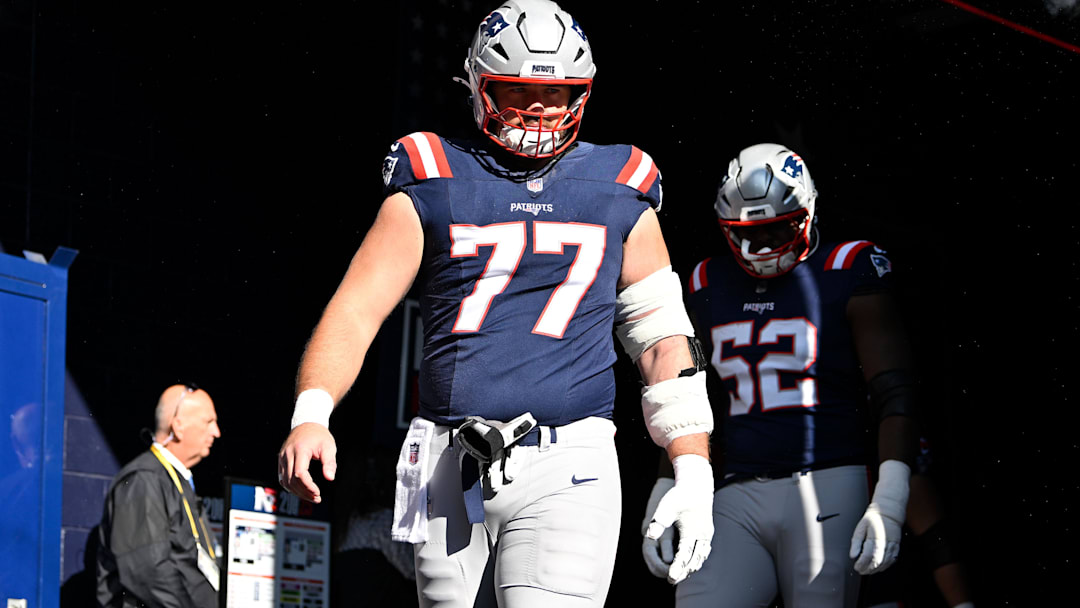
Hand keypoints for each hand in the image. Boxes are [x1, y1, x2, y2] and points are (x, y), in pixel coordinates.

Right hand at [277, 423, 336, 502]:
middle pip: (292, 480)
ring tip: (312, 496)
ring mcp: (282, 457)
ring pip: (285, 481)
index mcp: (300, 449)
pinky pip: (283, 478)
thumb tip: (330, 478)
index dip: (308, 486)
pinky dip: (291, 487)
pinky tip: (302, 491)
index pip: (300, 473)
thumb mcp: (329, 446)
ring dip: (297, 492)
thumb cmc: (320, 436)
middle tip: (317, 498)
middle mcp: (288, 453)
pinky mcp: (281, 460)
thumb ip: (330, 462)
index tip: (318, 493)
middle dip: (304, 492)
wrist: (306, 423)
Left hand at [645, 454, 713, 584]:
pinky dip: (697, 559)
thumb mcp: (667, 507)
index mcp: (692, 530)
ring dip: (692, 567)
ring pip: (701, 557)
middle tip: (672, 581)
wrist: (696, 484)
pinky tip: (690, 563)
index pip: (685, 554)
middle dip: (684, 572)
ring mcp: (707, 534)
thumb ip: (659, 521)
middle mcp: (702, 534)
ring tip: (680, 575)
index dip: (677, 567)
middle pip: (694, 559)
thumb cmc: (679, 496)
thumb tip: (649, 535)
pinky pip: (704, 551)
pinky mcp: (708, 532)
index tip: (670, 577)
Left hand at [850, 459, 909, 573]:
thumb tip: (853, 555)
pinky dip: (885, 566)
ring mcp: (893, 545)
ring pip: (885, 563)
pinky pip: (892, 560)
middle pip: (877, 562)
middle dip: (868, 569)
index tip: (856, 566)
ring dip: (876, 569)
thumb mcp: (860, 527)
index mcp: (875, 537)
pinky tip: (878, 567)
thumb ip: (856, 542)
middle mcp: (886, 542)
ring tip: (867, 571)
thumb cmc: (873, 519)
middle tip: (860, 570)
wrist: (889, 512)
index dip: (862, 564)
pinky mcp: (897, 547)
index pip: (868, 555)